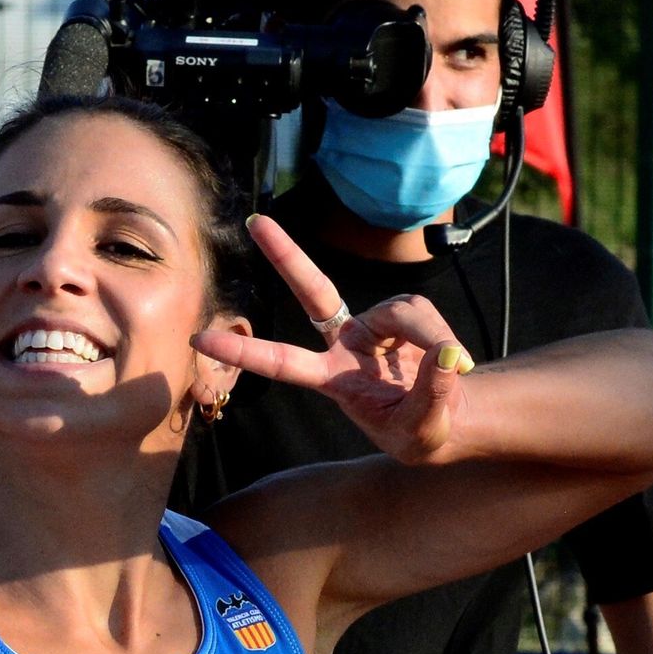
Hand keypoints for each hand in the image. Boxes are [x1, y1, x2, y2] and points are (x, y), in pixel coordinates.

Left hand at [191, 214, 472, 462]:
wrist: (448, 418)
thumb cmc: (421, 432)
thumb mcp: (423, 430)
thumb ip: (432, 394)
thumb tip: (446, 355)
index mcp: (331, 380)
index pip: (282, 362)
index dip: (243, 352)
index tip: (200, 338)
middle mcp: (344, 344)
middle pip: (314, 291)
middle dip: (285, 255)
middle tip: (254, 221)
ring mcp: (373, 325)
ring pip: (402, 311)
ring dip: (429, 337)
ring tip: (449, 368)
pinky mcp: (403, 315)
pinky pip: (422, 314)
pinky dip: (442, 337)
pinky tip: (452, 359)